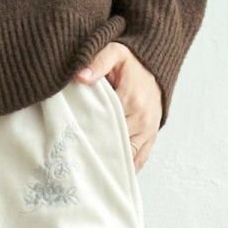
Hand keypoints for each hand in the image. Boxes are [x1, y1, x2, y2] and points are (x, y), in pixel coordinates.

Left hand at [73, 43, 163, 170]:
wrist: (155, 67)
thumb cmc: (131, 62)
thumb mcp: (114, 53)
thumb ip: (97, 62)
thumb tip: (80, 77)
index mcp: (131, 99)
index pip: (105, 125)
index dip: (88, 135)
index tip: (72, 144)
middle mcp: (142, 119)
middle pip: (115, 143)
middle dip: (96, 152)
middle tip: (76, 163)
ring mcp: (149, 131)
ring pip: (126, 156)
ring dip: (110, 163)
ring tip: (90, 172)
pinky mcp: (151, 138)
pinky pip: (139, 160)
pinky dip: (125, 168)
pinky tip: (110, 174)